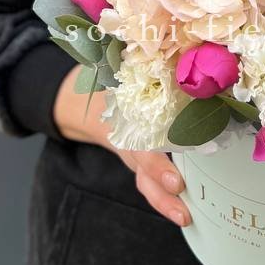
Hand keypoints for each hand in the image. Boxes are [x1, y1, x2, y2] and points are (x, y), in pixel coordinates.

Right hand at [62, 68, 189, 227]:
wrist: (79, 101)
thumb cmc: (113, 80)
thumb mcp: (120, 70)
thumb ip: (142, 63)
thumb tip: (180, 47)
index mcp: (123, 117)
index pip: (139, 146)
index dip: (155, 165)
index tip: (175, 180)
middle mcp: (125, 140)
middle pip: (142, 172)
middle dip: (160, 192)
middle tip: (184, 208)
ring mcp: (129, 154)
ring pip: (143, 181)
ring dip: (163, 201)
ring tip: (186, 217)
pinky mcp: (136, 160)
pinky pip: (146, 180)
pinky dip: (162, 193)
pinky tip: (185, 207)